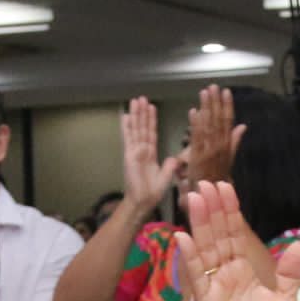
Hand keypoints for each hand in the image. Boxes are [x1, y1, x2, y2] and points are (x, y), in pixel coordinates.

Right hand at [119, 97, 180, 218]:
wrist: (142, 202)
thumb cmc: (152, 193)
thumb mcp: (165, 177)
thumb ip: (169, 167)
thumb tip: (174, 158)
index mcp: (150, 155)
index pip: (151, 133)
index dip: (151, 121)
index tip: (152, 108)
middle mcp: (141, 151)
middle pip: (142, 128)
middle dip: (142, 113)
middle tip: (141, 98)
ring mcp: (134, 152)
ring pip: (136, 129)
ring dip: (136, 115)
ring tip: (135, 100)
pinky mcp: (129, 155)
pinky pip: (128, 138)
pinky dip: (126, 127)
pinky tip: (125, 116)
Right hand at [175, 182, 299, 300]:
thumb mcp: (286, 299)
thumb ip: (288, 272)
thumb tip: (297, 245)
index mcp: (243, 270)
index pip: (234, 235)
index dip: (229, 212)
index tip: (224, 187)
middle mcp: (225, 274)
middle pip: (216, 236)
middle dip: (211, 210)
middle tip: (204, 183)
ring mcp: (213, 287)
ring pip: (204, 250)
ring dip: (198, 225)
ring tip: (192, 199)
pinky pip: (196, 277)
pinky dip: (189, 258)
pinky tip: (182, 237)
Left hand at [181, 85, 246, 187]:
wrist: (210, 196)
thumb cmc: (217, 178)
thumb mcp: (229, 158)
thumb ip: (234, 141)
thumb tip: (243, 126)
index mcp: (226, 145)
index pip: (228, 121)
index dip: (227, 106)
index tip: (226, 92)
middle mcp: (219, 146)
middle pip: (218, 120)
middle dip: (216, 103)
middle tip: (213, 87)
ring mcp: (208, 151)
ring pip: (208, 126)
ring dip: (206, 108)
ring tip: (204, 93)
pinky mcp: (196, 157)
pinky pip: (196, 138)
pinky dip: (195, 124)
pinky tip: (193, 111)